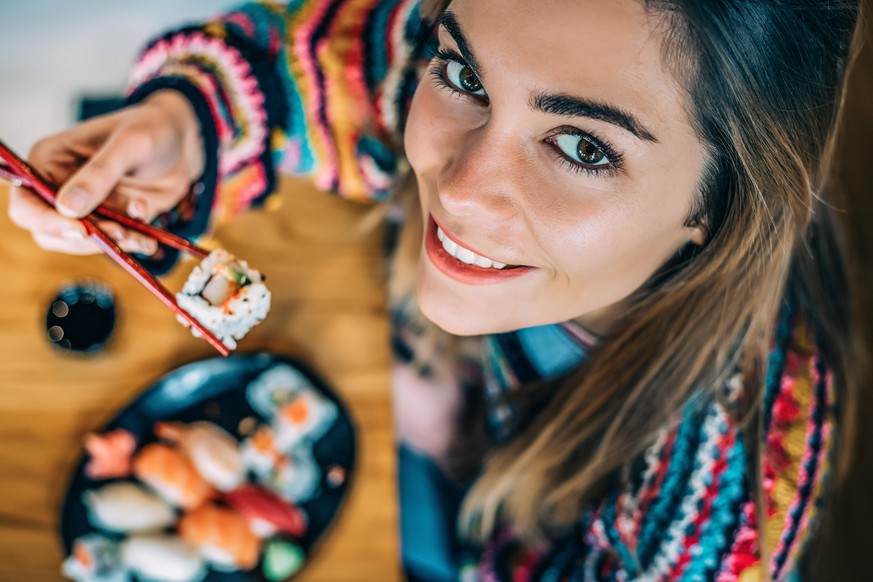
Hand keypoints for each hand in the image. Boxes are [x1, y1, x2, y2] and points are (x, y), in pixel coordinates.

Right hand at [7, 90, 204, 254]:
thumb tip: (67, 208)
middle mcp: (61, 187)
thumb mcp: (129, 144)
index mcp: (50, 161)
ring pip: (83, 243)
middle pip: (51, 231)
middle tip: (120, 232)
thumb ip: (100, 174)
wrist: (184, 142)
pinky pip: (113, 244)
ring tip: (140, 234)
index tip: (80, 230)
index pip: (27, 202)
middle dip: (85, 238)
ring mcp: (87, 207)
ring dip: (112, 244)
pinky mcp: (112, 219)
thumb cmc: (153, 128)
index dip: (46, 221)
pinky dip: (131, 245)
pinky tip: (149, 236)